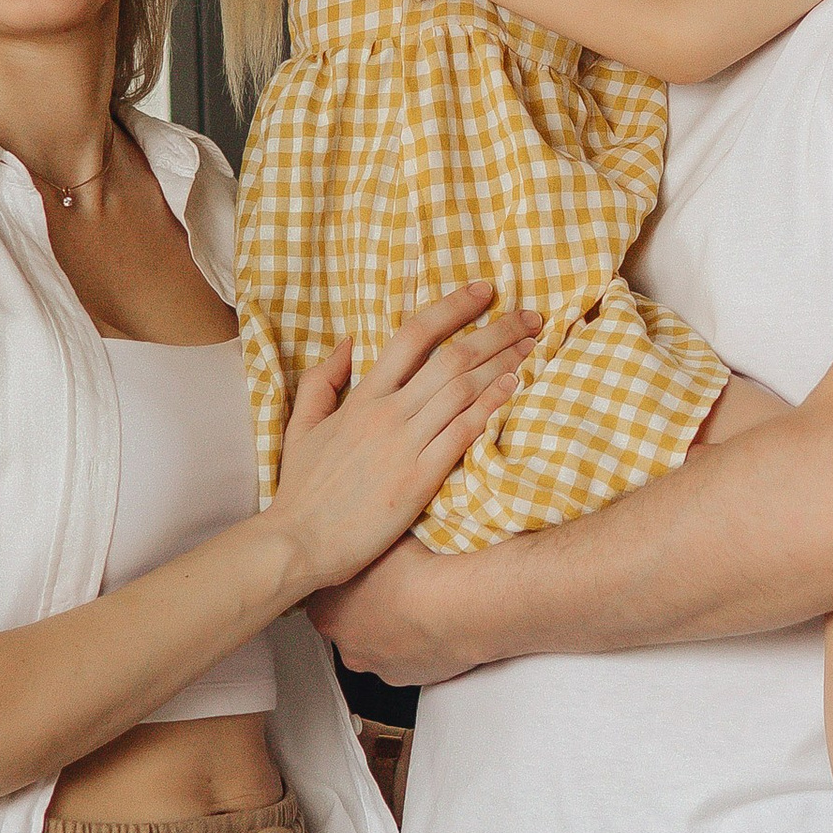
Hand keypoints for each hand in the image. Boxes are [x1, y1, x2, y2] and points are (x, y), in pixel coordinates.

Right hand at [270, 284, 537, 596]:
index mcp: (362, 397)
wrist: (300, 542)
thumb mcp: (301, 425)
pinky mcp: (419, 479)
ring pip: (463, 390)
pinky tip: (514, 388)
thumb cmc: (302, 489)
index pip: (413, 336)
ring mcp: (405, 445)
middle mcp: (387, 414)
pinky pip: (462, 434)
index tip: (484, 290)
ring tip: (532, 346)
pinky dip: (490, 406)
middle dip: (496, 331)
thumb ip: (322, 380)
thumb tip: (349, 342)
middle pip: (451, 358)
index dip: (452, 308)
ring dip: (503, 363)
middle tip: (530, 316)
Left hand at [309, 528, 517, 683]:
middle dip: (365, 611)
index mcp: (326, 609)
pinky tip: (431, 625)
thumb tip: (370, 525)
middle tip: (392, 588)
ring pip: (376, 647)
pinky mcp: (404, 678)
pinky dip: (415, 646)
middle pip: (346, 627)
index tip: (360, 572)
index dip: (342, 583)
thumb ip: (367, 540)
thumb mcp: (381, 537)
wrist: (454, 607)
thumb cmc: (416, 571)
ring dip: (391, 631)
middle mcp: (344, 643)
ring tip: (417, 606)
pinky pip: (405, 661)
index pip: (320, 600)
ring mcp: (374, 664)